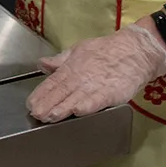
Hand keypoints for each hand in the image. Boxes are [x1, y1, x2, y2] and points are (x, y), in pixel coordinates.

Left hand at [26, 21, 165, 123]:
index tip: (30, 104)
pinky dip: (88, 105)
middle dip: (48, 104)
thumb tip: (42, 64)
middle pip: (61, 92)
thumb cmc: (106, 51)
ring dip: (63, 108)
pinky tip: (78, 111)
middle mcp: (81, 77)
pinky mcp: (112, 92)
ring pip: (76, 98)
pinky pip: (98, 100)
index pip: (53, 82)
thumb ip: (60, 61)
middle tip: (36, 114)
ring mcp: (96, 85)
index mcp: (72, 67)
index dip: (41, 94)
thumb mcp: (79, 50)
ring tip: (50, 117)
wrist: (135, 50)